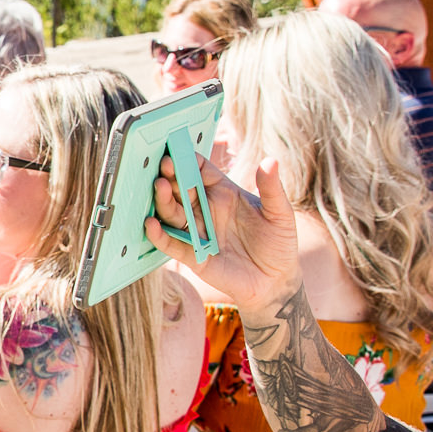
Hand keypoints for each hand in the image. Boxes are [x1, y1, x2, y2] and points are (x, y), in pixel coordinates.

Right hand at [146, 151, 301, 319]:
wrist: (275, 281)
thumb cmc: (279, 243)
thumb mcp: (280, 213)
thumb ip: (272, 188)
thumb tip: (271, 161)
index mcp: (224, 194)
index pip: (201, 171)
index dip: (189, 161)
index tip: (179, 150)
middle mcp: (206, 210)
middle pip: (182, 190)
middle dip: (172, 177)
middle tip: (164, 166)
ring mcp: (198, 232)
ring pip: (173, 214)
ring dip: (164, 201)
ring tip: (159, 188)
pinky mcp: (193, 256)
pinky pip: (172, 244)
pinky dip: (160, 236)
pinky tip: (151, 225)